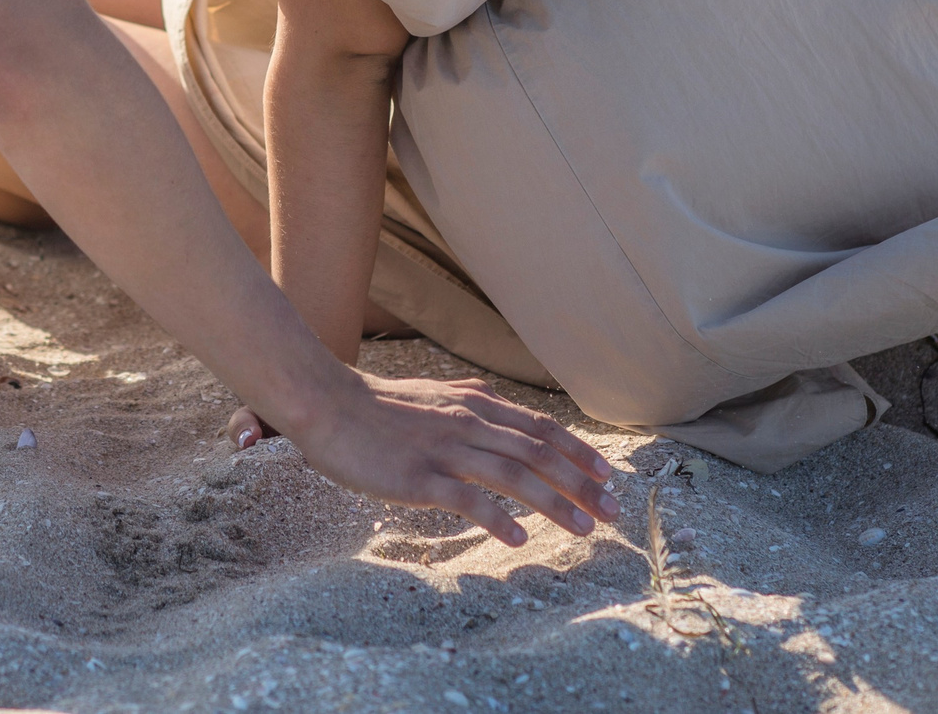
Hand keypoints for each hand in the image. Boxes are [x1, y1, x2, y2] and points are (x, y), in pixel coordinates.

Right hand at [230, 374, 618, 545]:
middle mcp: (468, 422)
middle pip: (539, 453)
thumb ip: (470, 409)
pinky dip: (499, 520)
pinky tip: (518, 540)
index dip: (578, 451)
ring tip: (584, 530)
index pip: (540, 427)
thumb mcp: (434, 397)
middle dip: (582, 484)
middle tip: (611, 511)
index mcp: (474, 403)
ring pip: (515, 477)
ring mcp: (445, 449)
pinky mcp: (420, 477)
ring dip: (556, 505)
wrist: (325, 404)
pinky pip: (469, 500)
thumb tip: (503, 423)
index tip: (606, 475)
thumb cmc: (375, 407)